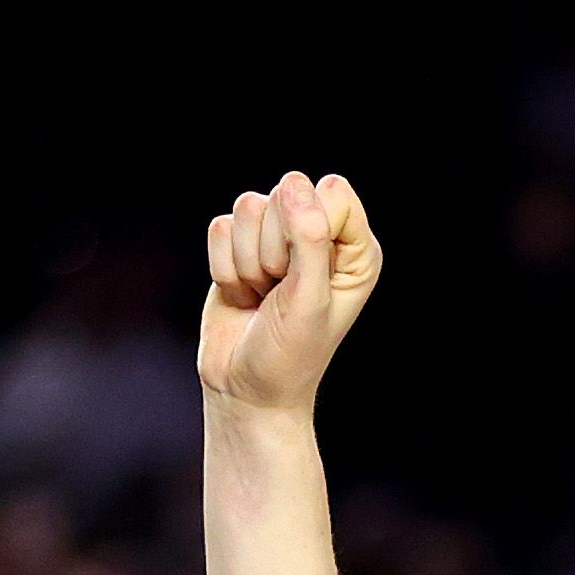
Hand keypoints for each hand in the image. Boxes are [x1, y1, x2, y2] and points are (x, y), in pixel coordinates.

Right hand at [198, 171, 383, 417]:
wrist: (246, 390)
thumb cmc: (290, 355)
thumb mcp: (308, 301)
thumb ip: (309, 239)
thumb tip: (294, 184)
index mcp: (355, 248)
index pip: (332, 192)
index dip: (309, 228)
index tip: (305, 276)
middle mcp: (320, 236)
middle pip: (285, 194)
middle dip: (272, 249)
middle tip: (280, 293)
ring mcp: (277, 238)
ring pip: (247, 207)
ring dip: (247, 262)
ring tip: (262, 296)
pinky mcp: (239, 246)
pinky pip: (220, 228)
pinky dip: (224, 268)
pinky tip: (241, 295)